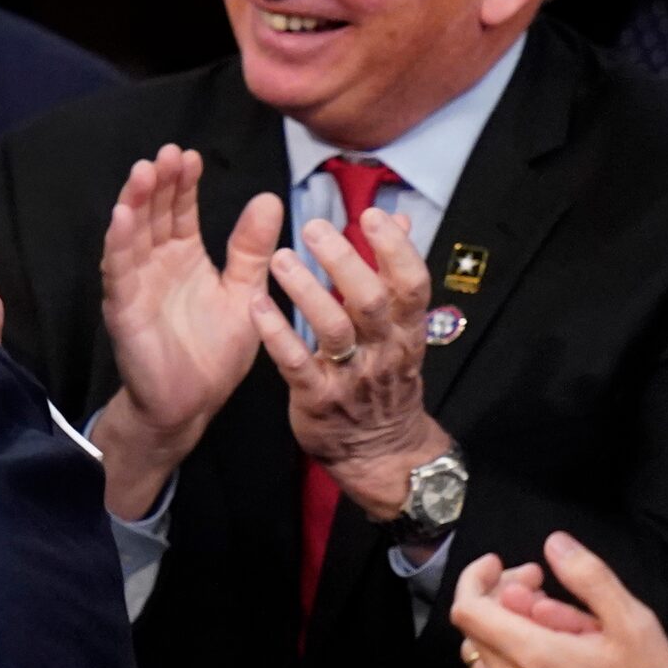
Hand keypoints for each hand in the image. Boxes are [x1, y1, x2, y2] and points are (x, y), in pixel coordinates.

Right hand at [89, 147, 280, 516]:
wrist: (191, 405)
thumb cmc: (215, 353)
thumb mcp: (245, 293)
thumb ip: (252, 250)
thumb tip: (269, 198)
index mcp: (184, 258)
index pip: (179, 210)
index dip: (183, 183)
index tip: (191, 155)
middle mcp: (155, 264)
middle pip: (153, 213)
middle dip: (158, 183)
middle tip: (167, 153)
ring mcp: (136, 284)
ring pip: (132, 234)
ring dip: (134, 202)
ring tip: (143, 171)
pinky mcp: (123, 308)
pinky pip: (119, 270)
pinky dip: (119, 242)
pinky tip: (122, 216)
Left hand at [249, 207, 445, 523]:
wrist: (379, 452)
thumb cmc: (383, 378)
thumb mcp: (399, 329)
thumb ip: (394, 272)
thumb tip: (401, 219)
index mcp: (406, 330)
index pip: (412, 284)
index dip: (395, 248)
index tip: (371, 215)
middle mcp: (383, 351)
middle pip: (371, 300)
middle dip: (344, 261)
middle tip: (314, 227)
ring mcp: (350, 376)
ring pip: (334, 329)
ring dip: (307, 292)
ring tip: (279, 259)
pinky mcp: (317, 398)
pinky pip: (296, 363)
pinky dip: (277, 334)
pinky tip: (256, 306)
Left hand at [452, 535, 667, 667]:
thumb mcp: (635, 626)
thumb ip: (589, 577)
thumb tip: (555, 545)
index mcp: (529, 658)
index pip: (466, 607)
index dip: (479, 577)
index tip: (510, 566)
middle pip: (474, 629)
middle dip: (500, 598)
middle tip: (541, 588)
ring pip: (486, 658)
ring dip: (509, 631)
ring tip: (558, 624)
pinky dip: (517, 662)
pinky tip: (560, 659)